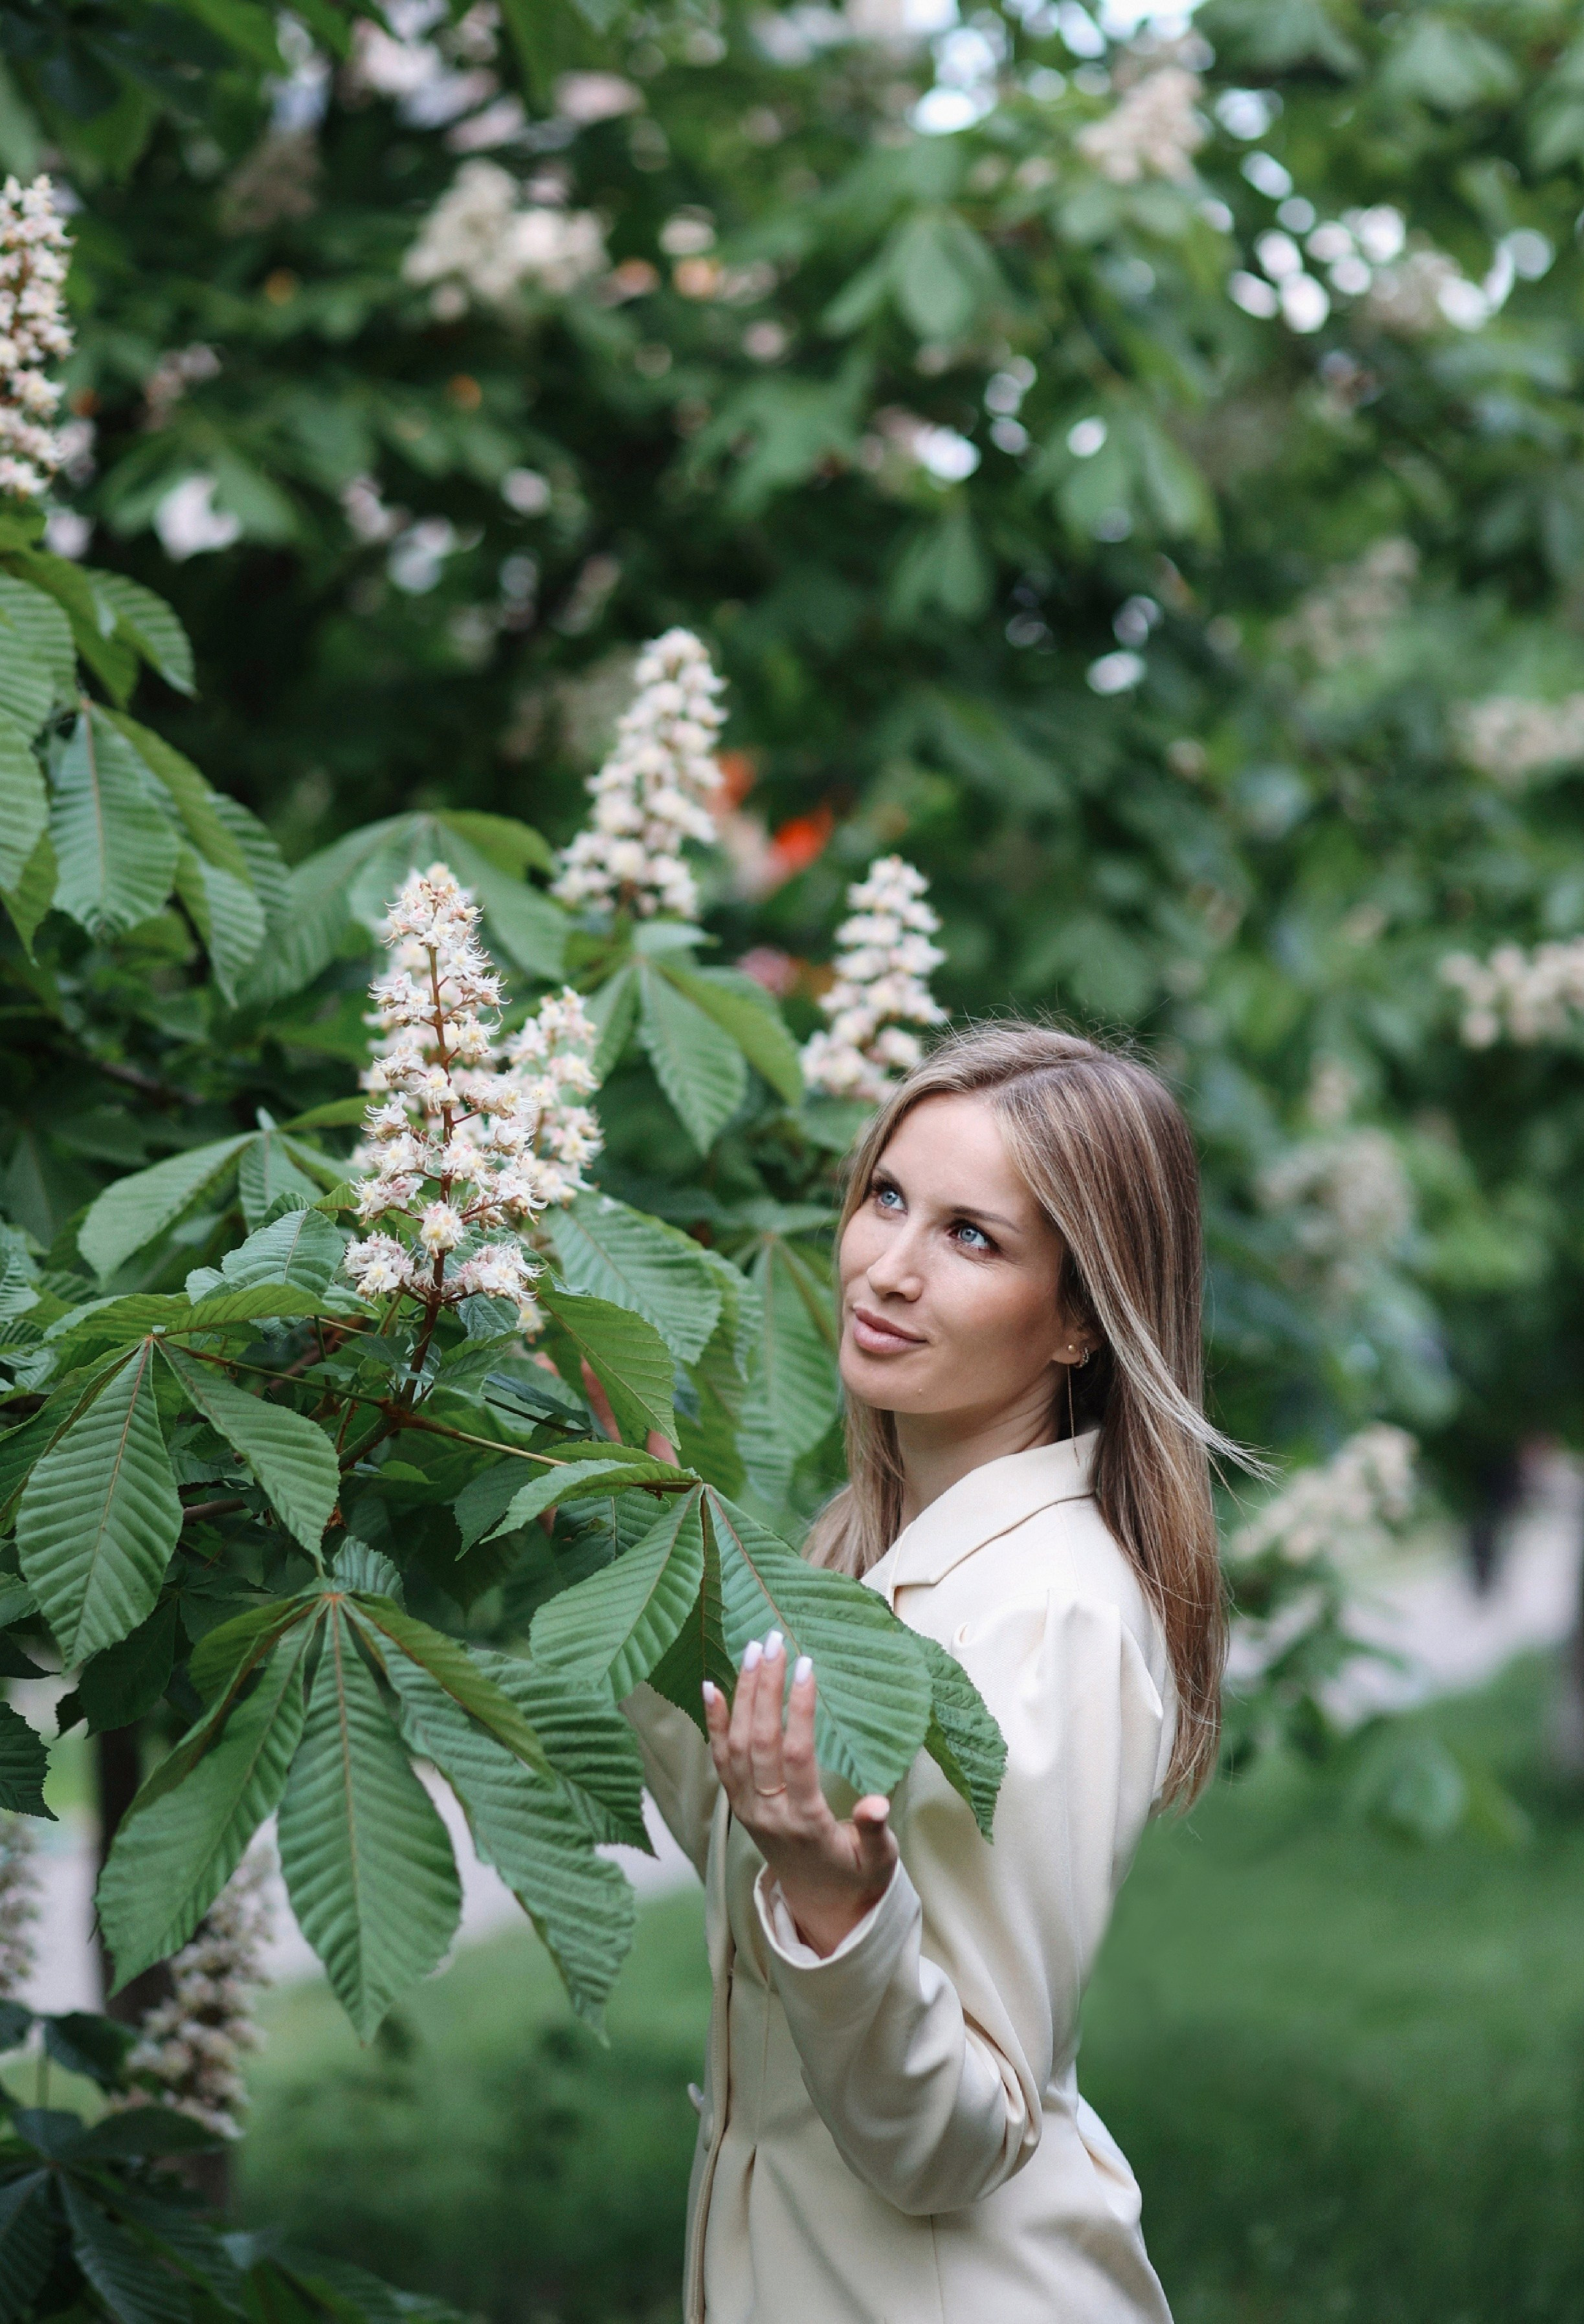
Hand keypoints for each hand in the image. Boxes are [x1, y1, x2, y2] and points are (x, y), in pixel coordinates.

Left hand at [704, 1632, 897, 1959]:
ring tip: (753, 1649)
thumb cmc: (855, 1874)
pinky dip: (715, 1723)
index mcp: (807, 1823)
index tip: (807, 1666)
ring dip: (742, 1695)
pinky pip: (721, 1760)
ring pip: (737, 1746)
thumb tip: (876, 1804)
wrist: (820, 1906)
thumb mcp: (878, 1860)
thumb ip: (875, 1831)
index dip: (800, 1710)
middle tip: (775, 1642)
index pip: (797, 1757)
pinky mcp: (737, 1806)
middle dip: (765, 1688)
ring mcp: (747, 1809)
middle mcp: (769, 1814)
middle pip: (760, 1742)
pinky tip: (713, 1686)